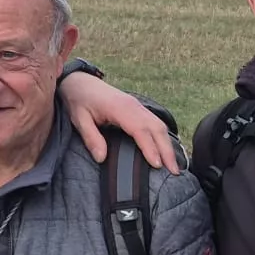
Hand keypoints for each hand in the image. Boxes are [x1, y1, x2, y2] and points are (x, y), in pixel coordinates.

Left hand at [58, 73, 181, 171]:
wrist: (80, 82)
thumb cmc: (79, 100)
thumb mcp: (79, 119)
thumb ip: (91, 138)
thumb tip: (102, 158)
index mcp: (120, 108)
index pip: (140, 129)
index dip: (149, 147)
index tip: (157, 165)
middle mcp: (133, 106)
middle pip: (156, 128)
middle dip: (167, 150)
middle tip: (174, 172)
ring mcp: (137, 106)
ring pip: (159, 125)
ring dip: (168, 145)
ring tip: (174, 166)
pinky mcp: (137, 108)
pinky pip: (155, 122)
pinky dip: (163, 137)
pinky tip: (166, 150)